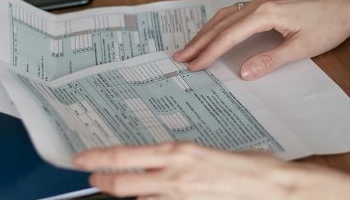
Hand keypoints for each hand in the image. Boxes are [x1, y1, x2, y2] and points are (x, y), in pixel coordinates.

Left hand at [73, 142, 297, 199]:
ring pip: (137, 196)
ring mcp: (180, 195)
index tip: (81, 159)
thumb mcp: (205, 153)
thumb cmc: (245, 164)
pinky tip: (145, 197)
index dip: (98, 159)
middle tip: (89, 176)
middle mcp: (175, 175)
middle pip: (123, 182)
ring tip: (113, 185)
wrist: (268, 186)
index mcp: (178, 153)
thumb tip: (162, 164)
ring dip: (122, 192)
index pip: (126, 157)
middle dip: (100, 180)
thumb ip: (180, 160)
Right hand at [173, 0, 349, 79]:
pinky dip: (220, 25)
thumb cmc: (328, 26)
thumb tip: (243, 72)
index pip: (230, 34)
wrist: (346, 8)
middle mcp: (259, 1)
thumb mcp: (301, 48)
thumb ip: (270, 60)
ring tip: (190, 48)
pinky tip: (214, 34)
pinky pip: (236, 13)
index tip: (195, 65)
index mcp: (266, 12)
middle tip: (181, 58)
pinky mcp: (267, 2)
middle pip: (221, 23)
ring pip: (226, 15)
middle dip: (200, 41)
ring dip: (207, 32)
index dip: (210, 51)